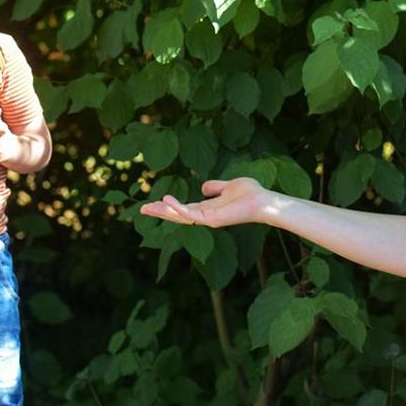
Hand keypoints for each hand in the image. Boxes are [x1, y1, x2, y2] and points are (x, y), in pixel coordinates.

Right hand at [139, 177, 270, 227]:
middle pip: (178, 215)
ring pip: (180, 217)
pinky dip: (177, 209)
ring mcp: (208, 219)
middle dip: (160, 212)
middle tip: (142, 209)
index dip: (168, 206)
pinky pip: (190, 215)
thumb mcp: (229, 186)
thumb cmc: (250, 194)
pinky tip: (166, 200)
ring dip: (164, 212)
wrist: (264, 201)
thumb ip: (215, 187)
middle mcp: (206, 216)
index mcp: (208, 209)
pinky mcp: (212, 220)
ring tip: (147, 207)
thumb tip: (203, 187)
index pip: (183, 209)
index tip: (153, 202)